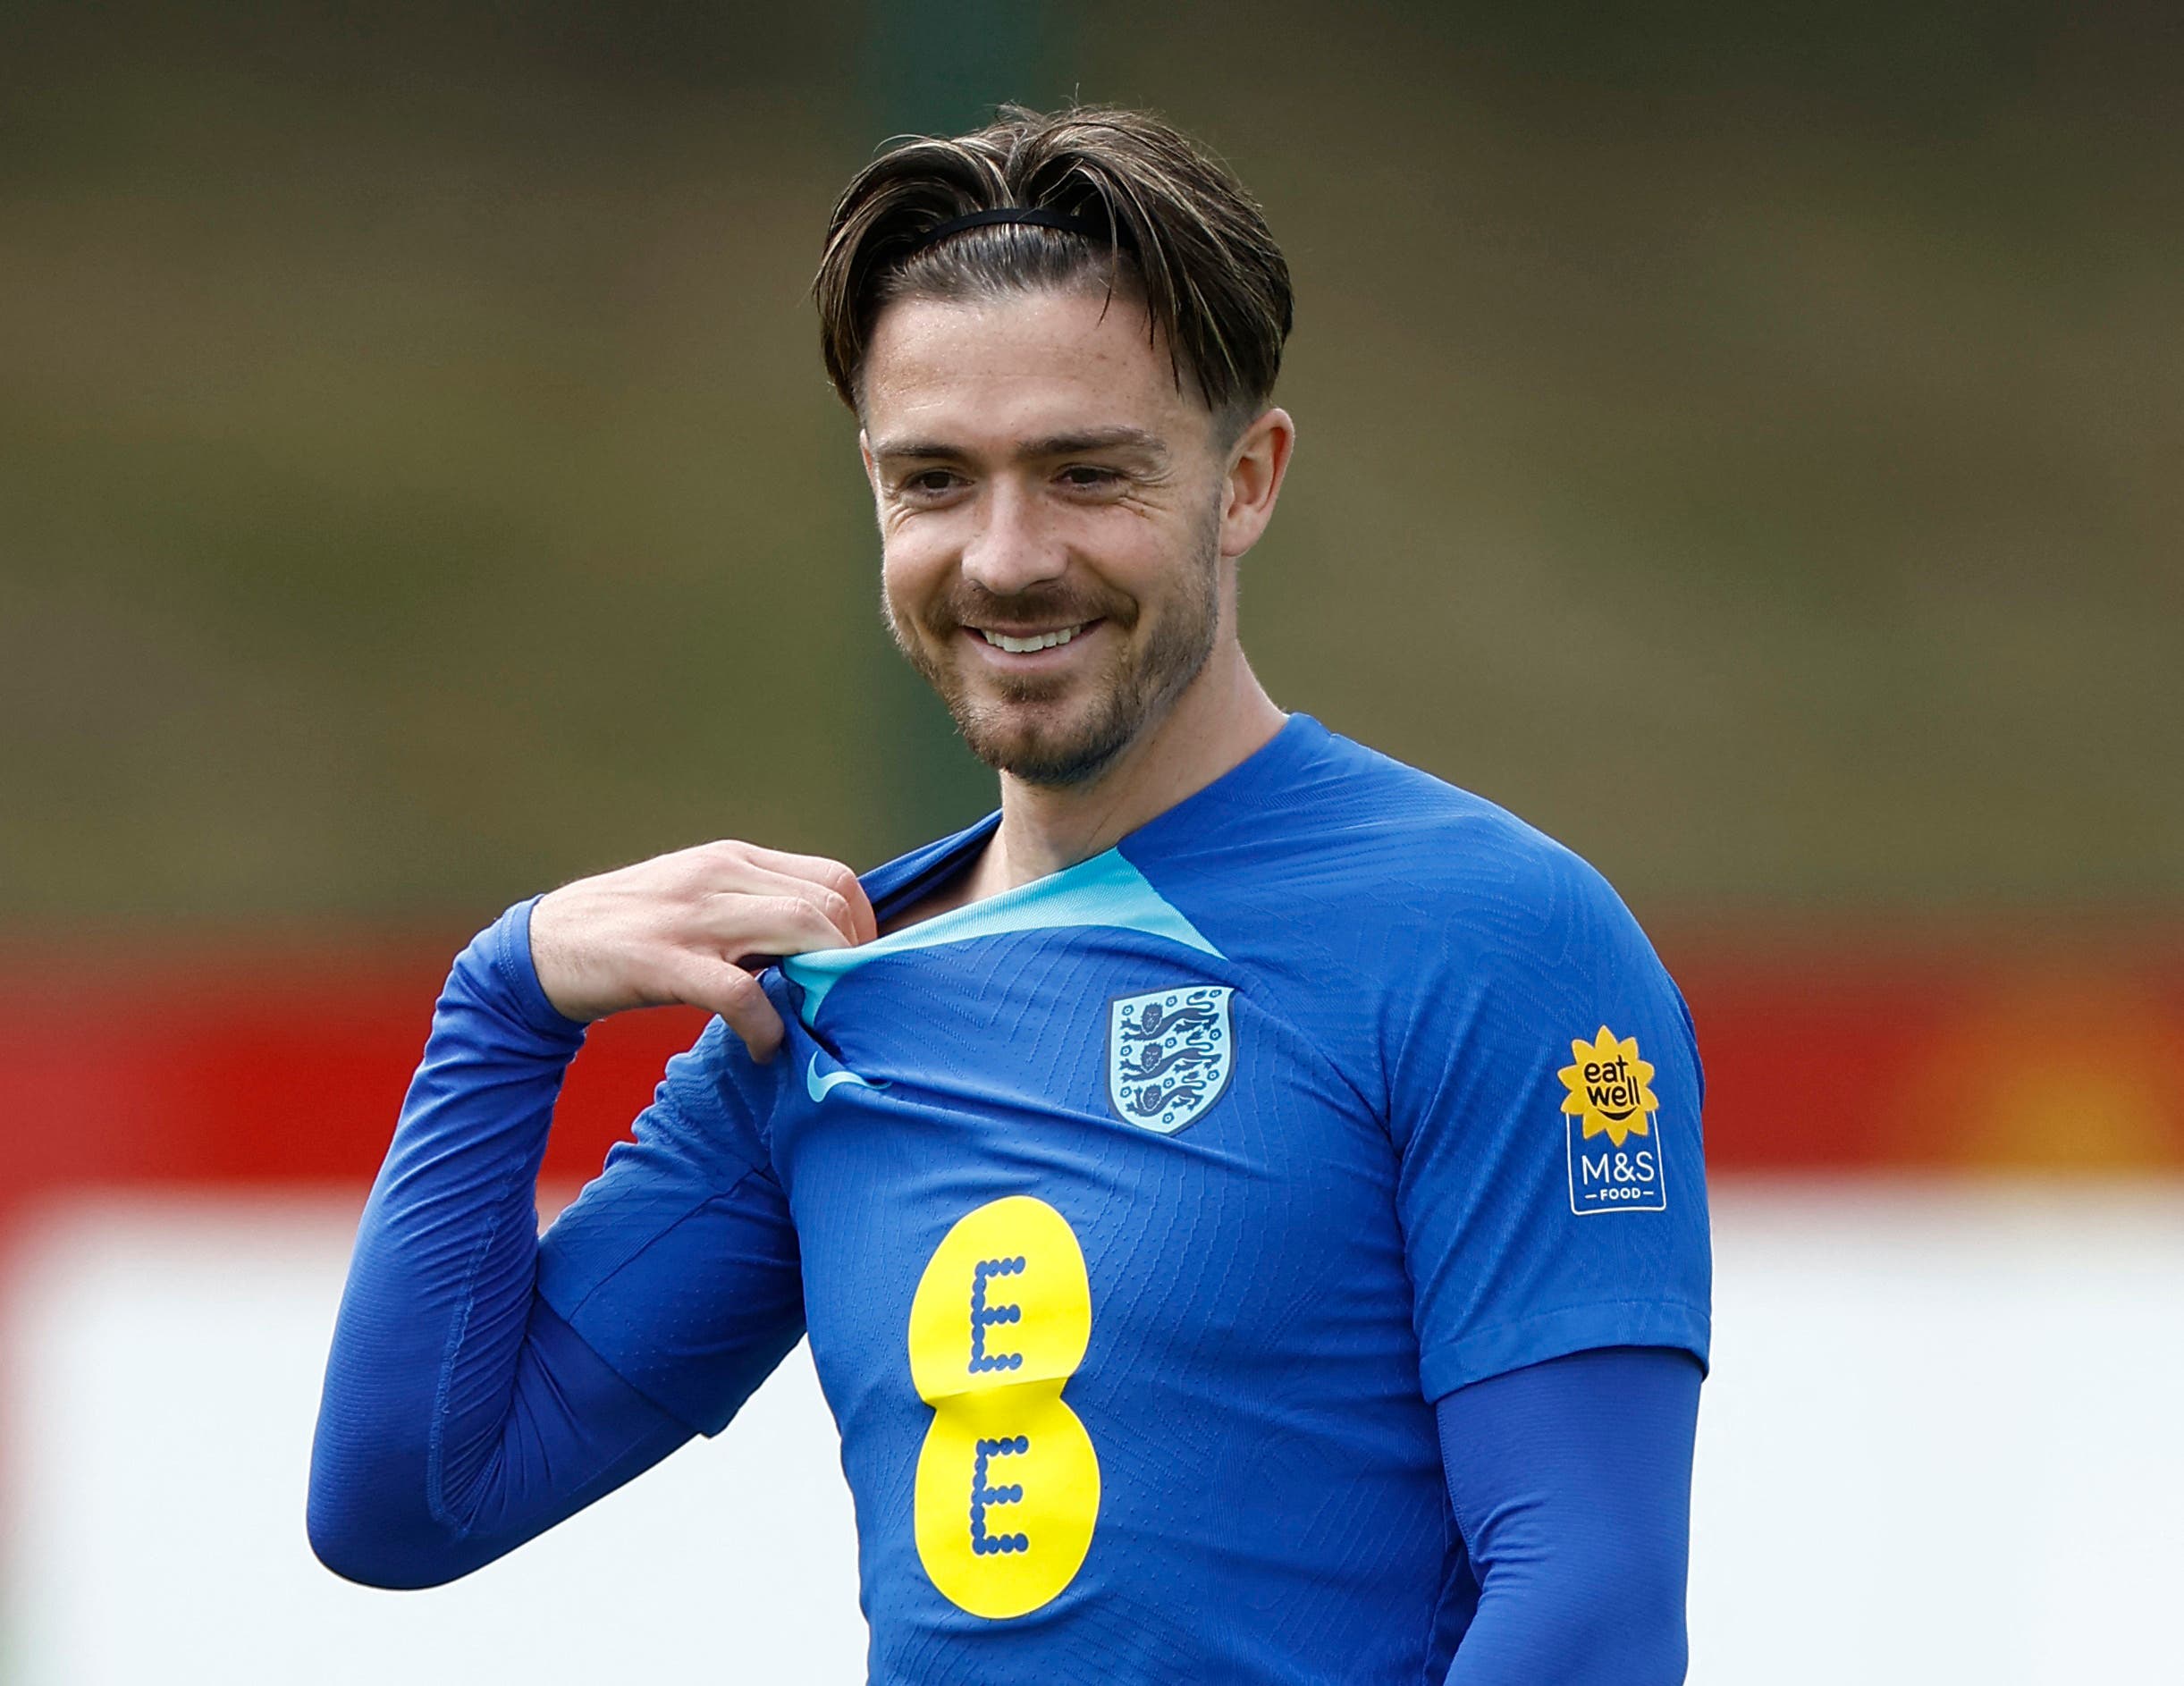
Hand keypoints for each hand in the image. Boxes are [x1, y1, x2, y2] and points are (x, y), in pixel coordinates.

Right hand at [528, 841, 875, 1060]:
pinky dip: (766, 1026)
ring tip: (816, 1018)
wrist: (541, 949)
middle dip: (854, 955)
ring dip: (823, 980)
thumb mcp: (699, 902)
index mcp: (732, 860)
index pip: (832, 876)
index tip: (860, 970)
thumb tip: (823, 947)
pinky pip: (741, 993)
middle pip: (827, 901)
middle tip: (847, 1002)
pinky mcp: (663, 961)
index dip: (862, 925)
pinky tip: (764, 1048)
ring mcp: (691, 916)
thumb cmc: (631, 933)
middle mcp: (718, 875)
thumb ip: (753, 910)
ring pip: (797, 929)